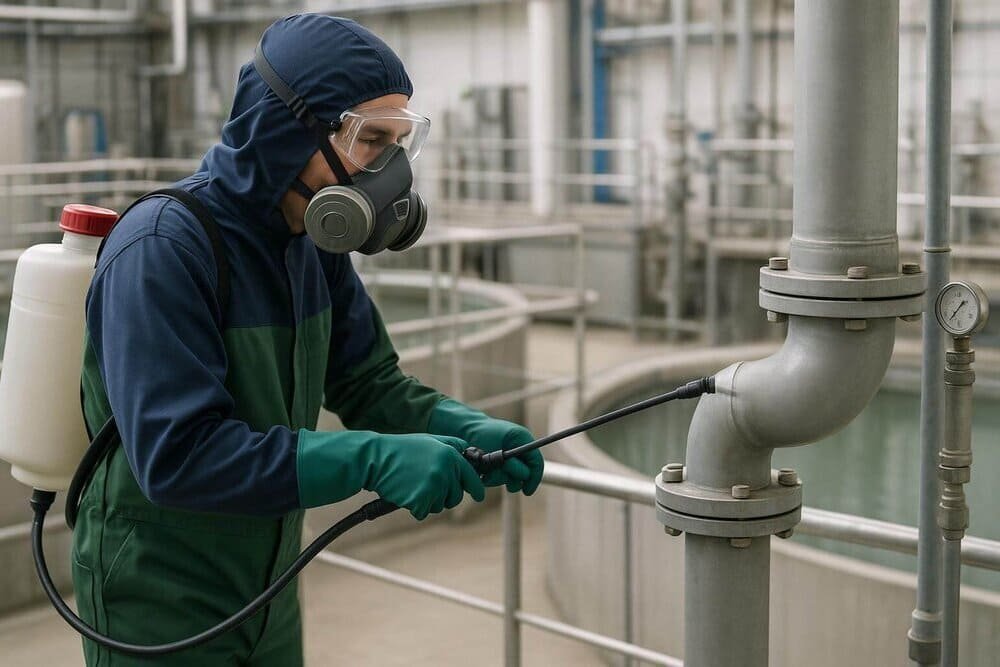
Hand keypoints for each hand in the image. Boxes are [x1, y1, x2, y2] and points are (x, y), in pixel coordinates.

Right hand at [367, 433, 485, 519]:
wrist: (375, 459)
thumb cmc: (401, 450)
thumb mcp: (430, 440)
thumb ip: (451, 446)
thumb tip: (470, 453)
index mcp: (450, 454)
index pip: (471, 476)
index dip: (476, 488)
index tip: (479, 496)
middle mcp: (445, 470)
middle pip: (456, 496)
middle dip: (444, 496)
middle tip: (426, 487)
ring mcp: (434, 486)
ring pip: (439, 506)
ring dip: (427, 501)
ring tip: (412, 485)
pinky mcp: (421, 500)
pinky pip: (423, 512)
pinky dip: (414, 507)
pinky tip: (404, 493)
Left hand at [428, 399, 543, 494]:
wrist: (465, 431)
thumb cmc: (486, 431)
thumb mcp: (509, 439)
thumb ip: (520, 456)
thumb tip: (524, 475)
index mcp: (524, 444)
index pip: (536, 465)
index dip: (533, 479)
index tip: (527, 491)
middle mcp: (516, 456)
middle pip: (522, 476)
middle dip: (511, 476)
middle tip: (500, 468)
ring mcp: (505, 464)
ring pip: (508, 481)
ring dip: (498, 477)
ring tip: (487, 468)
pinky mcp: (493, 470)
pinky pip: (495, 481)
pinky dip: (489, 479)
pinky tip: (482, 472)